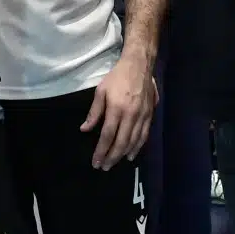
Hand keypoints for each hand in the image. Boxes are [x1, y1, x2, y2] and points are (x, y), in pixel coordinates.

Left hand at [82, 54, 156, 169]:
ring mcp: (142, 116)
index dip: (101, 150)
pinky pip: (144, 135)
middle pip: (121, 142)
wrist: (140, 66)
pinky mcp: (150, 115)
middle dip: (112, 157)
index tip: (96, 162)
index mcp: (116, 109)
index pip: (107, 135)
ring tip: (115, 163)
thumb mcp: (101, 91)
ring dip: (124, 155)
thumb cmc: (117, 77)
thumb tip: (84, 129)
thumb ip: (94, 112)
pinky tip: (131, 154)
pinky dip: (137, 147)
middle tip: (104, 167)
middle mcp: (131, 115)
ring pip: (134, 141)